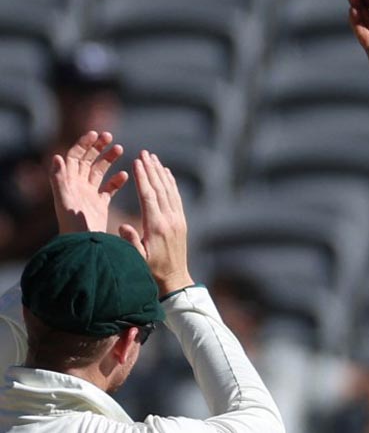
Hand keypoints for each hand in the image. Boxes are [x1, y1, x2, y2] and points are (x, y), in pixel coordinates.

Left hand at [49, 131, 128, 233]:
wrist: (84, 247)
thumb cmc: (74, 227)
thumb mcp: (65, 201)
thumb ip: (59, 179)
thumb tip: (57, 157)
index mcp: (68, 183)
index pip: (74, 157)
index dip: (84, 144)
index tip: (96, 134)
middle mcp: (77, 187)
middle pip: (86, 161)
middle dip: (97, 147)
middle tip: (110, 136)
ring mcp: (89, 195)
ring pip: (99, 172)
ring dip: (108, 159)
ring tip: (120, 149)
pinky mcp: (100, 205)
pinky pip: (108, 189)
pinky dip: (116, 181)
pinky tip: (125, 175)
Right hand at [119, 150, 194, 295]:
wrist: (174, 280)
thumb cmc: (151, 271)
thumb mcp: (136, 259)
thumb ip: (130, 242)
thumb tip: (123, 225)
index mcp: (156, 227)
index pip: (148, 196)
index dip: (143, 177)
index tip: (137, 161)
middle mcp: (170, 220)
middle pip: (160, 188)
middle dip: (151, 169)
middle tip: (144, 152)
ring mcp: (178, 220)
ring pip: (169, 190)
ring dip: (161, 173)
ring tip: (153, 158)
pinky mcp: (181, 222)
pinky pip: (176, 198)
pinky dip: (171, 183)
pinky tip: (166, 173)